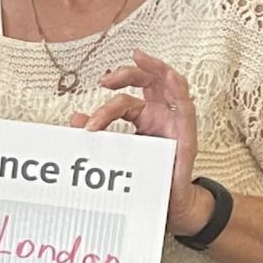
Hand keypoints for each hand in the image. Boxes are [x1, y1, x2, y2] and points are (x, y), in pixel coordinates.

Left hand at [75, 52, 199, 232]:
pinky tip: (170, 77)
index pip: (124, 100)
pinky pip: (186, 106)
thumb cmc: (149, 177)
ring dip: (154, 68)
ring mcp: (175, 121)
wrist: (169, 204)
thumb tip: (75, 119)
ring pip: (168, 83)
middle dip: (127, 73)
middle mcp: (160, 114)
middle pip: (147, 80)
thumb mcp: (118, 155)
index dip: (104, 109)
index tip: (88, 124)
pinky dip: (178, 89)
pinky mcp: (188, 134)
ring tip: (138, 58)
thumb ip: (101, 136)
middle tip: (106, 80)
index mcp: (144, 117)